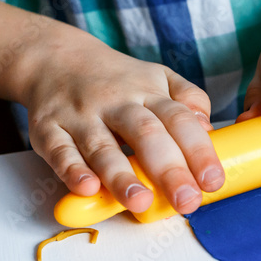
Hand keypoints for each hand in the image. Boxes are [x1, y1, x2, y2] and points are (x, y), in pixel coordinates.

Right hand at [21, 29, 224, 214]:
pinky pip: (59, 151)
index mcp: (148, 93)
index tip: (212, 180)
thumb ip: (189, 100)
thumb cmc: (117, 80)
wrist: (55, 58)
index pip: (179, 120)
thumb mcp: (158, 78)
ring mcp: (81, 116)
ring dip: (121, 175)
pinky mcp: (48, 129)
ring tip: (140, 201)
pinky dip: (72, 170)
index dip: (198, 151)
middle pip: (146, 134)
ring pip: (102, 147)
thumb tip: (209, 130)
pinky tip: (87, 188)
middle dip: (169, 170)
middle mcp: (116, 103)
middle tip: (186, 201)